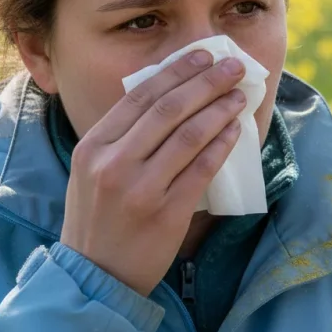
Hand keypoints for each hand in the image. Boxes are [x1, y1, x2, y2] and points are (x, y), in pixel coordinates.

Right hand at [60, 50, 246, 295]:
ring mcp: (140, 190)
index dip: (176, 71)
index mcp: (93, 146)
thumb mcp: (92, 169)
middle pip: (168, 109)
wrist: (95, 276)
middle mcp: (113, 164)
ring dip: (220, 109)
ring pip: (189, 136)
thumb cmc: (98, 216)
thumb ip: (122, 135)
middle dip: (206, 82)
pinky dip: (222, 145)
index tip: (203, 55)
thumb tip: (173, 93)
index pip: (140, 96)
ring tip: (240, 95)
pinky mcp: (166, 213)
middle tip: (233, 67)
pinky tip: (236, 129)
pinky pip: (202, 169)